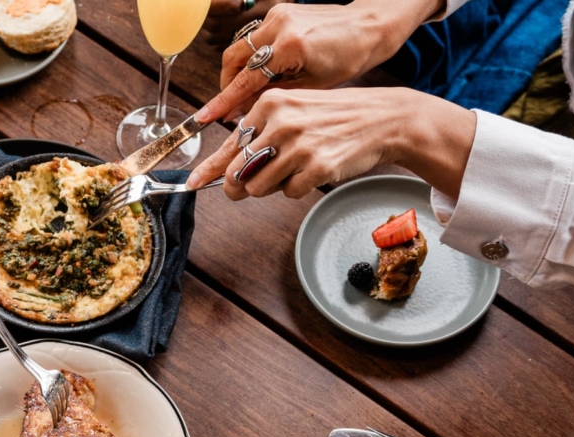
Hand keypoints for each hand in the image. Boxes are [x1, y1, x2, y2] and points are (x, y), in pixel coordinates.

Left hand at [188, 86, 473, 200]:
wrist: (382, 118)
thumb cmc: (333, 119)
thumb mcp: (294, 113)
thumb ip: (261, 138)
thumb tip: (228, 175)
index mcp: (270, 104)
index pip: (231, 144)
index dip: (209, 169)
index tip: (191, 184)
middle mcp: (280, 122)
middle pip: (240, 173)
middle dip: (241, 187)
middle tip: (248, 188)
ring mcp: (298, 145)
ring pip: (260, 188)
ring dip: (274, 187)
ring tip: (295, 168)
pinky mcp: (316, 166)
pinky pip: (290, 193)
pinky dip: (299, 188)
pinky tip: (315, 169)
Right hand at [203, 0, 439, 121]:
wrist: (370, 24)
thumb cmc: (350, 56)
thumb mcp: (313, 86)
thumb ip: (275, 95)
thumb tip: (242, 110)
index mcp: (290, 47)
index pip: (246, 79)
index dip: (223, 102)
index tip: (205, 118)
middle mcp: (279, 26)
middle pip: (233, 59)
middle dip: (227, 85)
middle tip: (230, 108)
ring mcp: (278, 15)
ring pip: (240, 47)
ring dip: (237, 72)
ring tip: (245, 94)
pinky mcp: (280, 10)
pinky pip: (254, 38)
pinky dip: (251, 58)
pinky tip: (260, 74)